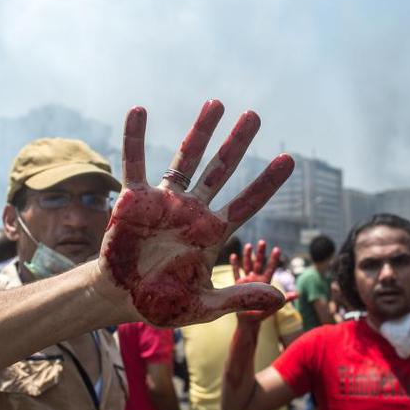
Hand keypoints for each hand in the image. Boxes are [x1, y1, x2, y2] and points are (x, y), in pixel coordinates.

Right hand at [98, 100, 293, 326]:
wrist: (121, 300)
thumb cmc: (162, 303)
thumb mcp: (204, 306)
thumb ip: (239, 298)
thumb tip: (279, 298)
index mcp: (211, 232)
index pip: (246, 203)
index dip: (266, 183)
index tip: (288, 160)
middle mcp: (191, 210)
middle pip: (221, 170)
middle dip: (237, 143)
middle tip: (254, 116)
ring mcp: (164, 201)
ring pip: (186, 159)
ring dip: (200, 131)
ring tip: (217, 103)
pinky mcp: (133, 199)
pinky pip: (134, 163)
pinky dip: (135, 138)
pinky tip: (139, 111)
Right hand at [230, 240, 294, 322]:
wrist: (248, 321)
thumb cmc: (261, 315)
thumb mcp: (273, 306)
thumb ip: (284, 299)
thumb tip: (297, 294)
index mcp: (265, 284)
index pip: (271, 268)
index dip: (274, 259)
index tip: (277, 249)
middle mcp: (256, 280)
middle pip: (259, 263)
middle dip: (261, 253)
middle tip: (262, 242)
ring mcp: (247, 281)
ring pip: (247, 265)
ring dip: (247, 255)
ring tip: (248, 245)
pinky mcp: (237, 285)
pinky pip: (235, 272)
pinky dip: (234, 264)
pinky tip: (234, 255)